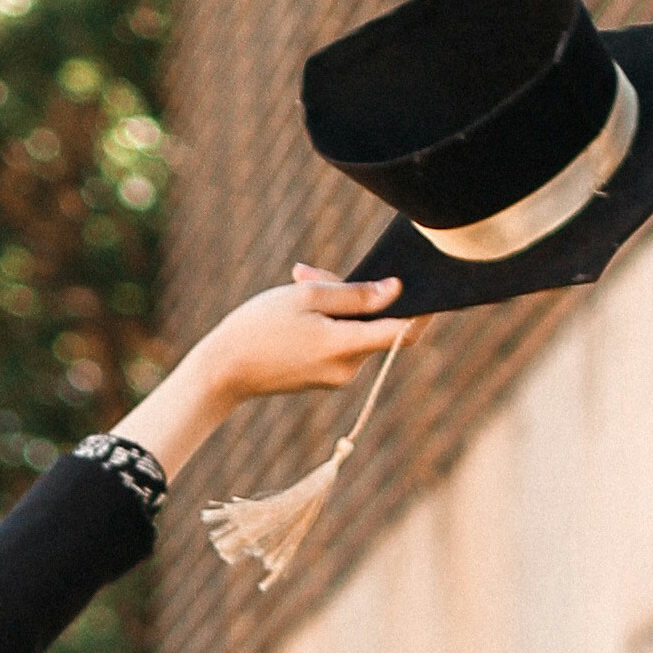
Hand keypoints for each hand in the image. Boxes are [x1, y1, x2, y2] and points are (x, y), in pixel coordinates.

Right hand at [204, 266, 409, 401]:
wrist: (222, 371)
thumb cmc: (258, 328)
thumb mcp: (307, 298)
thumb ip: (356, 294)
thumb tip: (396, 290)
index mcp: (344, 347)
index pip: (403, 332)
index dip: (421, 310)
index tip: (430, 288)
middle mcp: (347, 369)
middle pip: (371, 325)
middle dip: (354, 295)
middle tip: (311, 274)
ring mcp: (335, 377)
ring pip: (353, 332)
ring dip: (334, 306)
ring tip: (296, 286)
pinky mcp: (322, 379)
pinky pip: (337, 345)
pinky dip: (324, 324)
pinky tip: (295, 310)